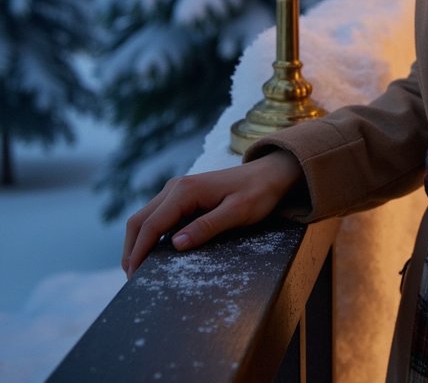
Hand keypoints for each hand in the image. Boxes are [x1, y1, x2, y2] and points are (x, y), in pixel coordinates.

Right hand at [122, 149, 303, 277]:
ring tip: (141, 270)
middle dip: (131, 250)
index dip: (138, 252)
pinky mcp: (182, 195)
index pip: (150, 225)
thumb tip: (176, 244)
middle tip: (134, 279)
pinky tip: (156, 253)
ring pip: (145, 217)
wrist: (271, 173)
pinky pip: (158, 216)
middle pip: (139, 220)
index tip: (134, 278)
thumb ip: (207, 227)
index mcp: (185, 191)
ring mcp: (177, 189)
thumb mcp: (238, 212)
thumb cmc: (258, 192)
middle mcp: (175, 187)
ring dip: (138, 242)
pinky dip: (150, 235)